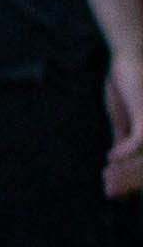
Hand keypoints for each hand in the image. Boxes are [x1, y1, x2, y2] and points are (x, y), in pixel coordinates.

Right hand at [110, 49, 142, 199]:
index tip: (114, 192)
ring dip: (125, 172)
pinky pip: (139, 142)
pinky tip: (111, 158)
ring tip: (107, 180)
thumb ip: (122, 136)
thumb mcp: (123, 116)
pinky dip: (125, 153)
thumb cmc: (129, 80)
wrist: (132, 53)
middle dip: (129, 181)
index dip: (132, 179)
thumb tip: (115, 159)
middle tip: (109, 194)